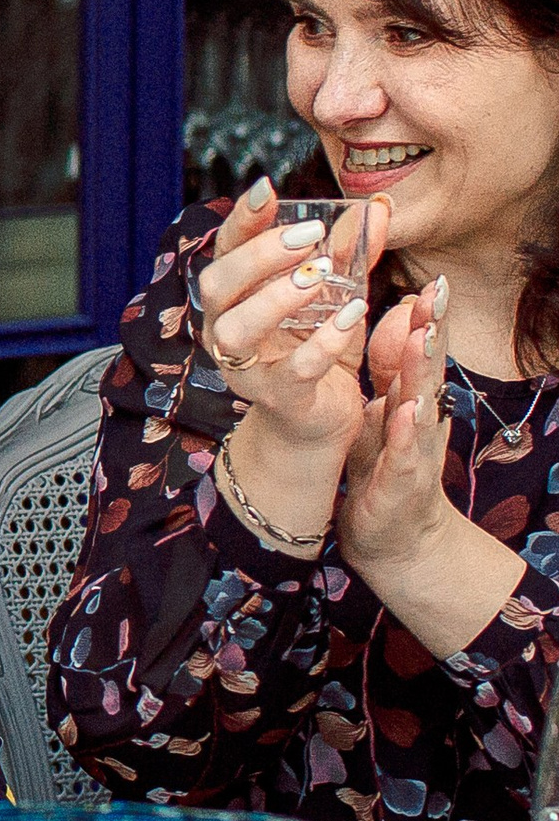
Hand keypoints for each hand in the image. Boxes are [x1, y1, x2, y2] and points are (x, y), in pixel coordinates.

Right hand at [192, 181, 386, 458]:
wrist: (319, 423)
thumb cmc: (319, 352)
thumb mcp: (337, 299)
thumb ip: (352, 256)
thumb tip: (375, 207)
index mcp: (236, 299)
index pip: (226, 250)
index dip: (241, 220)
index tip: (266, 188)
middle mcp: (227, 330)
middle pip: (216, 285)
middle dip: (258, 256)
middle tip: (306, 236)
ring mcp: (246, 367)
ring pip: (236, 329)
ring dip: (273, 299)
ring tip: (317, 278)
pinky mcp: (278, 398)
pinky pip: (291, 371)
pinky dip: (320, 343)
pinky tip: (350, 318)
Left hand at [337, 275, 460, 576]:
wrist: (393, 540)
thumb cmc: (386, 468)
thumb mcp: (384, 410)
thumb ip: (392, 367)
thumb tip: (403, 313)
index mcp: (412, 401)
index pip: (422, 353)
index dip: (429, 317)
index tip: (434, 279)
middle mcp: (420, 422)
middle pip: (429, 370)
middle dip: (433, 332)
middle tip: (436, 292)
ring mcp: (414, 453)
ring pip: (421, 407)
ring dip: (422, 373)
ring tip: (423, 338)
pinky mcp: (398, 485)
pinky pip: (402, 455)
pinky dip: (404, 433)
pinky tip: (404, 411)